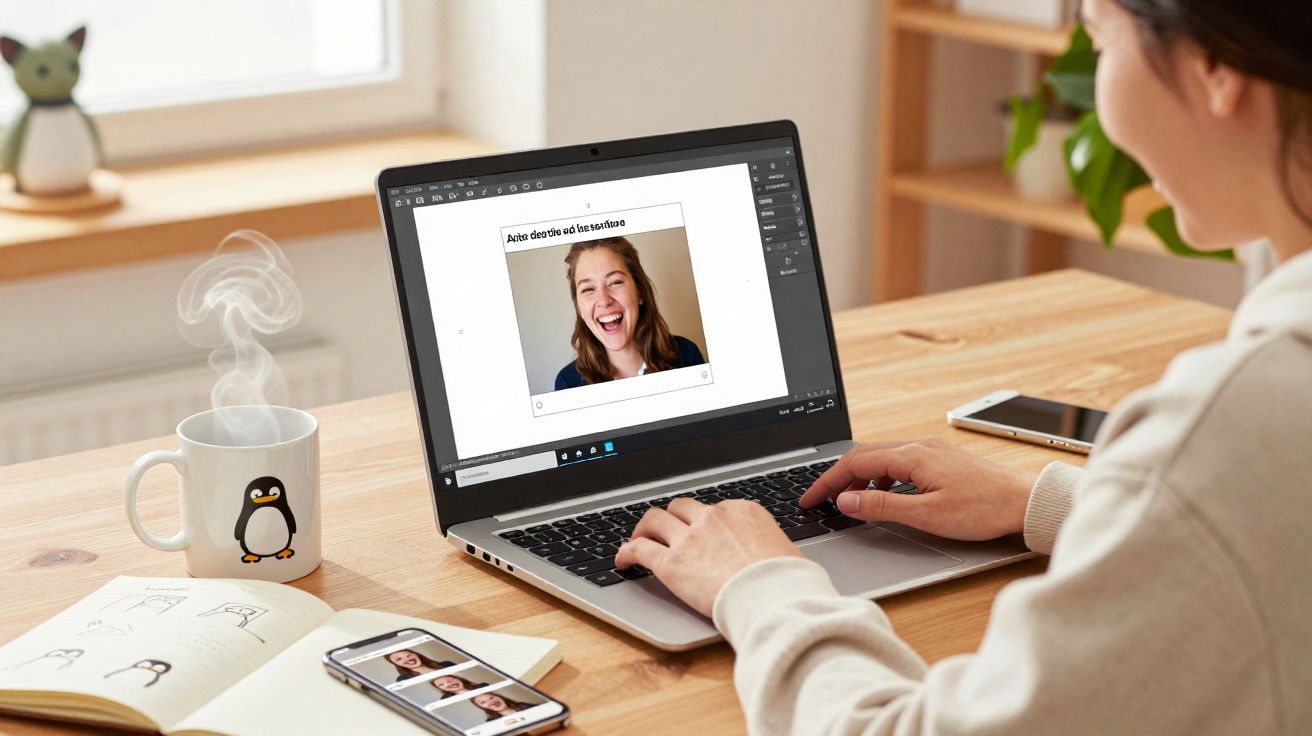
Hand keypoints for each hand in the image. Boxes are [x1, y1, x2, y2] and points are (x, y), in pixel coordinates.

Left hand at [616, 498, 801, 616]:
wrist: (774, 596)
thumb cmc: (787, 581)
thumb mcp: (785, 551)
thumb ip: (768, 546)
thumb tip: (771, 555)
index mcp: (742, 511)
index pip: (713, 509)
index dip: (701, 522)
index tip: (698, 532)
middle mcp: (713, 518)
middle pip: (681, 508)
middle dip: (671, 518)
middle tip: (664, 530)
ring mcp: (689, 538)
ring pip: (655, 520)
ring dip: (644, 528)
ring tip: (638, 538)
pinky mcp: (671, 563)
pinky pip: (640, 549)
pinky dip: (627, 552)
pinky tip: (622, 560)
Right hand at [798, 437, 1037, 540]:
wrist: (1026, 501)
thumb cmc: (984, 509)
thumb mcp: (927, 514)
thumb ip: (882, 506)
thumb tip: (846, 502)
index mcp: (912, 456)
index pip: (854, 464)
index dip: (827, 482)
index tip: (810, 499)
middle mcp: (919, 446)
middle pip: (863, 454)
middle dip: (837, 476)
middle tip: (821, 499)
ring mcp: (931, 449)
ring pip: (881, 456)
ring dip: (859, 476)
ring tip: (848, 501)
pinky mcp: (941, 457)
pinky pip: (898, 460)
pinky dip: (880, 475)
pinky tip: (883, 493)